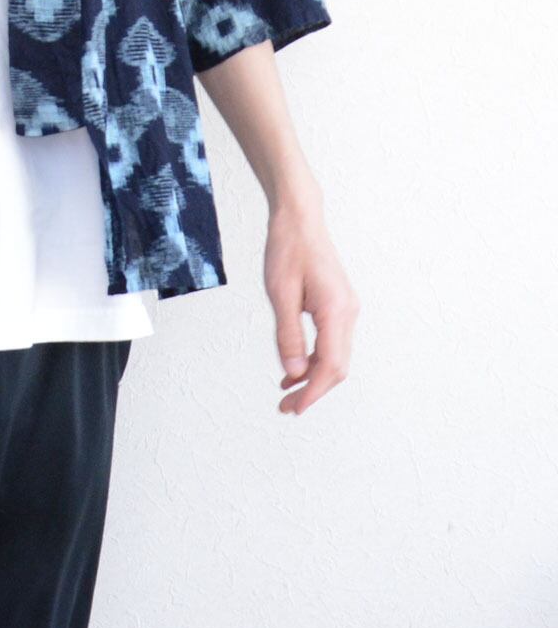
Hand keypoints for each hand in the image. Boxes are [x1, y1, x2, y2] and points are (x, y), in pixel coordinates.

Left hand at [263, 178, 358, 415]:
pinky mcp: (338, 305)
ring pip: (335, 356)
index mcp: (336, 311)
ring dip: (312, 376)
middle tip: (285, 407)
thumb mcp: (280, 293)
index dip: (312, 392)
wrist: (299, 219)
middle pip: (337, 367)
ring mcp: (346, 309)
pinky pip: (331, 341)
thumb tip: (293, 372)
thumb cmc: (288, 249)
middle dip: (313, 390)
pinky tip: (294, 367)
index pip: (330, 366)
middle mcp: (348, 313)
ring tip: (286, 392)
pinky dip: (314, 358)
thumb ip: (287, 333)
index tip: (294, 408)